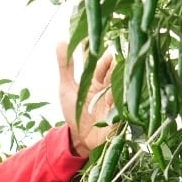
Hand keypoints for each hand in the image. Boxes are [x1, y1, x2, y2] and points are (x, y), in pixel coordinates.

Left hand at [57, 42, 116, 157]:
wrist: (80, 140)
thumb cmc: (75, 113)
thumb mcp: (67, 88)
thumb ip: (65, 66)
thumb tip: (61, 41)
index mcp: (98, 82)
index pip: (102, 66)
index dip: (102, 58)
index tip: (105, 49)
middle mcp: (109, 90)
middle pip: (115, 75)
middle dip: (114, 67)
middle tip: (112, 57)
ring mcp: (115, 104)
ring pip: (120, 90)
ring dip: (117, 83)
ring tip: (116, 74)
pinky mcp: (118, 119)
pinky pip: (121, 109)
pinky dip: (118, 103)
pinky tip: (114, 96)